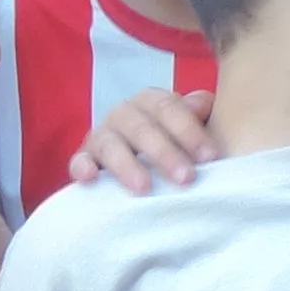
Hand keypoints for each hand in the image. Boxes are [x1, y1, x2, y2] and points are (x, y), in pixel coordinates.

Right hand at [69, 85, 216, 194]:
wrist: (141, 163)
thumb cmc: (175, 145)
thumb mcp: (189, 128)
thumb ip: (199, 113)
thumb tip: (202, 104)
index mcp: (152, 102)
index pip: (169, 109)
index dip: (190, 131)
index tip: (211, 157)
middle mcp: (124, 113)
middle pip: (142, 128)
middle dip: (164, 153)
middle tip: (186, 178)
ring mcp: (102, 136)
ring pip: (112, 144)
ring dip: (128, 165)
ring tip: (144, 188)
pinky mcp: (84, 159)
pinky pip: (78, 160)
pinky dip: (82, 167)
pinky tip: (91, 178)